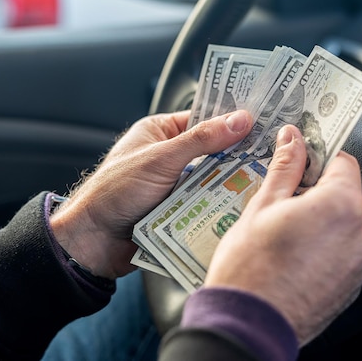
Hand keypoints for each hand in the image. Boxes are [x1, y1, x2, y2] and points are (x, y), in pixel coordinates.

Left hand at [50, 110, 252, 278]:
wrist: (92, 242)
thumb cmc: (115, 192)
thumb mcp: (161, 159)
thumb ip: (202, 140)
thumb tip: (240, 119)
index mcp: (160, 132)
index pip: (203, 119)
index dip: (231, 121)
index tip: (263, 122)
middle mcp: (170, 155)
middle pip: (213, 151)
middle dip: (237, 155)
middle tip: (270, 155)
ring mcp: (175, 184)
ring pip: (213, 179)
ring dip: (229, 183)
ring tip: (262, 180)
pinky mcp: (179, 209)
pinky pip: (206, 202)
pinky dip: (219, 204)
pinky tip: (241, 204)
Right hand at [204, 124, 361, 344]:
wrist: (248, 326)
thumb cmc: (250, 269)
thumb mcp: (262, 205)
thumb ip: (285, 167)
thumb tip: (292, 139)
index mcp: (342, 206)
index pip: (343, 162)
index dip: (319, 156)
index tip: (301, 159)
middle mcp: (361, 235)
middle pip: (344, 195)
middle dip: (315, 192)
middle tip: (281, 202)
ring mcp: (360, 264)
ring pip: (342, 225)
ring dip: (319, 221)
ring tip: (283, 234)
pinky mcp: (352, 286)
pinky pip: (342, 253)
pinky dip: (323, 248)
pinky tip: (293, 255)